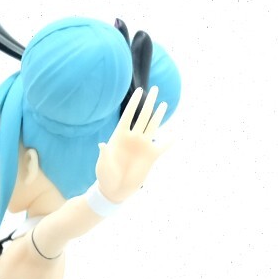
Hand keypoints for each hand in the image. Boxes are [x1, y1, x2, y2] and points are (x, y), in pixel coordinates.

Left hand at [93, 86, 171, 205]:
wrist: (114, 190)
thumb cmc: (105, 176)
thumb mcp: (103, 165)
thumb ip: (105, 154)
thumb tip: (102, 144)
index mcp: (119, 136)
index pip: (128, 115)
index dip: (134, 103)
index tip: (140, 91)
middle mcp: (133, 138)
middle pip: (143, 116)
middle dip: (149, 102)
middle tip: (155, 88)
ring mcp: (143, 146)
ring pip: (153, 126)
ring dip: (158, 115)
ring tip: (163, 103)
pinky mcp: (151, 156)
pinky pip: (163, 146)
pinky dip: (170, 140)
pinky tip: (175, 134)